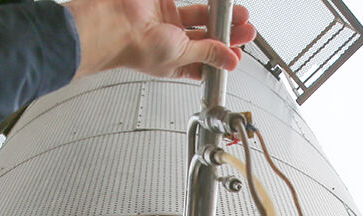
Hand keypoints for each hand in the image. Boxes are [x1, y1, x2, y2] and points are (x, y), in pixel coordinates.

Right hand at [67, 0, 256, 78]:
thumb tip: (228, 60)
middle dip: (228, 35)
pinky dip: (207, 3)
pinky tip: (219, 4)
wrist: (115, 25)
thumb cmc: (136, 49)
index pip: (205, 62)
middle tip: (246, 31)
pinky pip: (190, 1)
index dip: (223, 58)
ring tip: (241, 15)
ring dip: (222, 18)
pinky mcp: (164, 2)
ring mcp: (168, 21)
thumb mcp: (182, 56)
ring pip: (202, 17)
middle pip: (207, 38)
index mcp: (174, 62)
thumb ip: (208, 54)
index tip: (237, 54)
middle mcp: (171, 42)